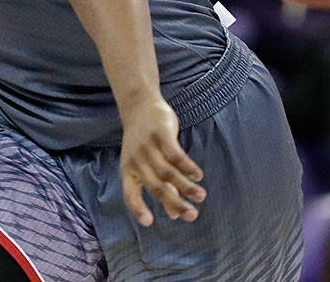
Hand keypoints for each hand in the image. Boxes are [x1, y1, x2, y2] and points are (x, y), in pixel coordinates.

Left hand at [119, 95, 205, 225]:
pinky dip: (187, 166)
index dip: (138, 209)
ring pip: (168, 172)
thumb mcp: (145, 165)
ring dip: (186, 186)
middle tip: (192, 215)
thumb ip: (160, 188)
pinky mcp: (159, 135)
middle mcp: (135, 161)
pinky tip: (198, 175)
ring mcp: (147, 147)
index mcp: (127, 171)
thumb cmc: (144, 142)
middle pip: (156, 187)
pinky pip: (175, 155)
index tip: (149, 222)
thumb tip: (174, 215)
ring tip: (201, 196)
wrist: (139, 106)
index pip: (130, 194)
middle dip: (176, 203)